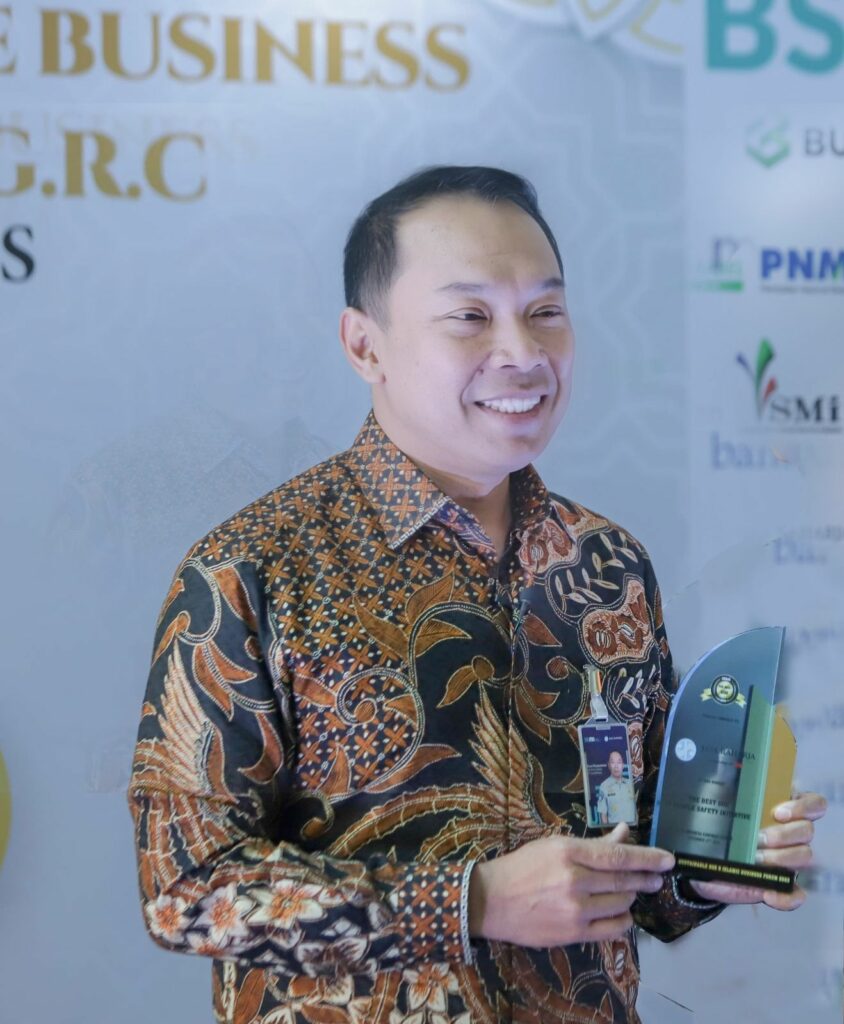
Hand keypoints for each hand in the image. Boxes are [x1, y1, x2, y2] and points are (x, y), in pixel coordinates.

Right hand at [468, 823, 673, 947]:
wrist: (491, 901)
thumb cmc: (523, 866)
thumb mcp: (555, 846)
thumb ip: (593, 843)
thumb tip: (624, 834)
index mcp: (569, 852)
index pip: (619, 856)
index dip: (648, 858)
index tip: (669, 859)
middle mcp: (575, 880)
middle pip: (624, 880)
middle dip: (647, 878)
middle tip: (658, 877)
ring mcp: (576, 910)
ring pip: (622, 903)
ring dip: (630, 896)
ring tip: (628, 891)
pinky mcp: (574, 934)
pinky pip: (614, 929)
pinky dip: (623, 919)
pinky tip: (620, 913)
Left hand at [688, 792, 827, 910]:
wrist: (705, 862)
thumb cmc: (717, 826)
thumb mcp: (717, 805)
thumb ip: (723, 794)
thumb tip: (719, 785)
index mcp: (782, 808)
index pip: (812, 803)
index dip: (802, 806)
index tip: (778, 812)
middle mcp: (791, 833)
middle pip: (807, 830)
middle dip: (783, 834)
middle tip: (758, 838)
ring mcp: (788, 861)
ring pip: (804, 856)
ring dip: (781, 858)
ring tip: (755, 859)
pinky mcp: (780, 886)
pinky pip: (796, 895)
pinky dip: (786, 896)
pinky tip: (768, 894)